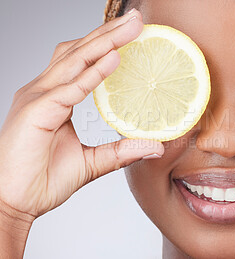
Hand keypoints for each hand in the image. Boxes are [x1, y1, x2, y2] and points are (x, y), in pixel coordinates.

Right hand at [0, 9, 163, 222]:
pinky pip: (70, 88)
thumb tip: (155, 146)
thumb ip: (122, 151)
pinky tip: (114, 59)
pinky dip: (93, 73)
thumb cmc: (42, 180)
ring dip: (105, 41)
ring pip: (75, 60)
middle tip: (137, 18)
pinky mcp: (36, 112)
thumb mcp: (92, 162)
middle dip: (109, 32)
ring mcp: (37, 98)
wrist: (14, 203)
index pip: (82, 61)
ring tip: (132, 27)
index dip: (106, 44)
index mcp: (54, 97)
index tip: (133, 33)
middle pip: (80, 51)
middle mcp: (44, 90)